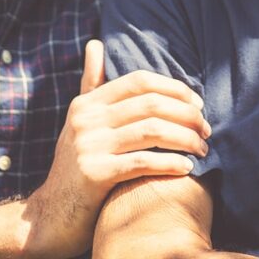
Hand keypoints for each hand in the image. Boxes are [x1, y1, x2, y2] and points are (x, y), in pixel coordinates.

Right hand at [25, 40, 209, 257]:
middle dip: (186, 115)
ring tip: (203, 148)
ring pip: (151, 131)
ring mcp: (88, 146)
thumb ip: (92, 83)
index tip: (198, 103)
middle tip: (207, 129)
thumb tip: (95, 43)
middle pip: (150, 104)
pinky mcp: (93, 175)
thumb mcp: (81, 120)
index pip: (140, 81)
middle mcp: (86, 119)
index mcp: (87, 103)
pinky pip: (141, 162)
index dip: (173, 88)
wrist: (51, 215)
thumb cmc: (75, 164)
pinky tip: (187, 167)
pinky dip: (169, 163)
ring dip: (185, 138)